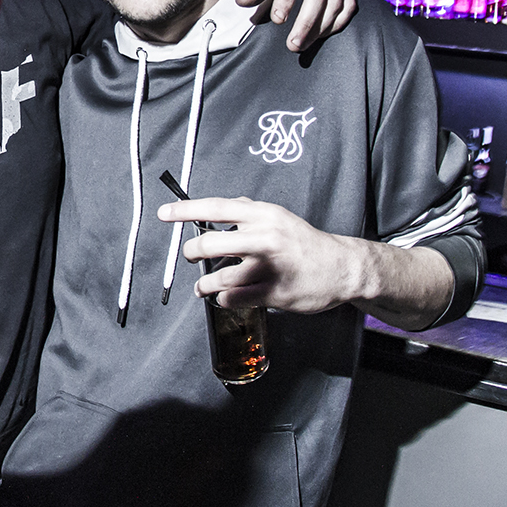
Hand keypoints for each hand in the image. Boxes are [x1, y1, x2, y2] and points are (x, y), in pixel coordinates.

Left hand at [158, 197, 361, 313]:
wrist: (341, 267)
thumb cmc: (305, 243)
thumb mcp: (279, 217)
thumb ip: (249, 212)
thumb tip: (219, 209)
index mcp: (264, 215)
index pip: (217, 208)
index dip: (186, 211)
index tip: (164, 214)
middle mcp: (265, 238)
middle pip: (211, 243)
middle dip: (192, 252)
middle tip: (191, 256)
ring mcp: (270, 267)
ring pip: (220, 277)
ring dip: (205, 284)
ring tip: (204, 286)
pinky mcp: (274, 292)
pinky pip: (234, 298)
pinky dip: (223, 299)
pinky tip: (225, 297)